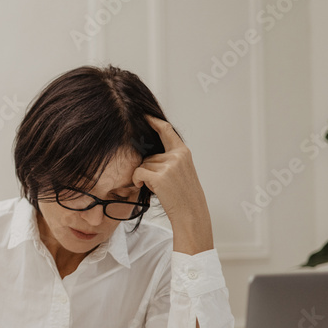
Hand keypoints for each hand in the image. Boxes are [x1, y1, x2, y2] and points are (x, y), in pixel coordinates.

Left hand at [132, 115, 213, 254]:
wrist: (191, 214)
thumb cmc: (183, 195)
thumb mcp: (181, 171)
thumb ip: (169, 158)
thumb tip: (147, 153)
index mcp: (183, 152)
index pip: (166, 130)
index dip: (153, 121)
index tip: (143, 114)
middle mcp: (177, 155)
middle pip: (148, 155)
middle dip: (148, 168)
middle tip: (161, 183)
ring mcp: (169, 165)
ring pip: (142, 164)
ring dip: (144, 176)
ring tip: (159, 187)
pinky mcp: (160, 176)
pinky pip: (138, 172)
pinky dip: (137, 180)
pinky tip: (144, 187)